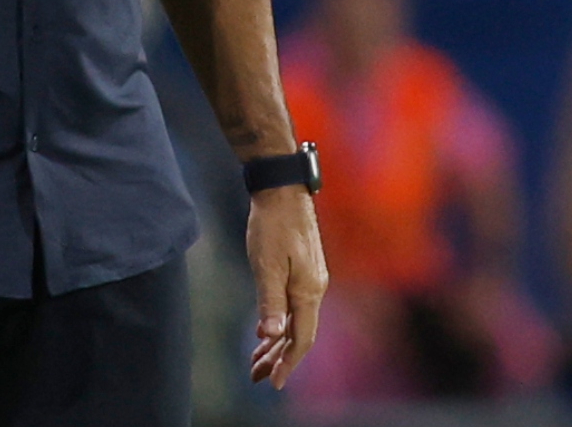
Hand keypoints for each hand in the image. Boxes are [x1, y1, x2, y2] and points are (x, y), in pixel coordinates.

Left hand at [245, 185, 327, 389]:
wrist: (283, 189)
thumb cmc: (273, 224)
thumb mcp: (266, 264)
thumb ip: (270, 301)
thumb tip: (273, 334)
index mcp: (308, 290)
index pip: (301, 338)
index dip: (288, 363)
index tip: (273, 383)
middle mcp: (315, 288)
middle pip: (300, 333)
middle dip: (278, 358)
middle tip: (256, 376)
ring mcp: (311, 278)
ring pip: (296, 321)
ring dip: (277, 343)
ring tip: (256, 360)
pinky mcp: (303, 269)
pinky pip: (294, 306)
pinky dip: (279, 323)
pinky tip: (266, 331)